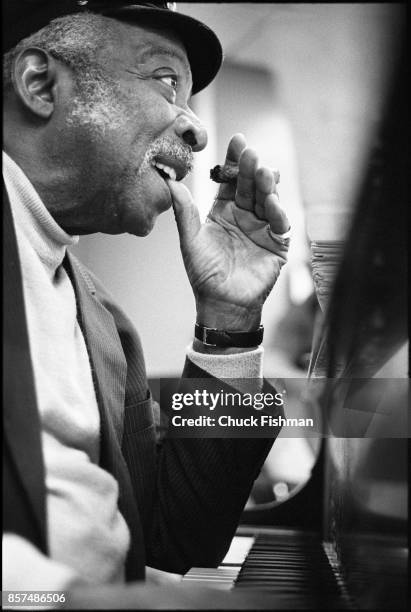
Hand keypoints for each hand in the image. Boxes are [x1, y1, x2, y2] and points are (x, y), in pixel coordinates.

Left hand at [168, 134, 289, 331]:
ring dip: (267, 186)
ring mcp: (262, 227)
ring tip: (263, 171)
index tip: (236, 140)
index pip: (231, 180)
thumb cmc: (204, 273)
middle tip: (251, 153)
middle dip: (252, 168)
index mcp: (224, 210)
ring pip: (268, 200)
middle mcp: (245, 214)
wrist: (220, 302)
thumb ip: (184, 211)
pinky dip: (278, 213)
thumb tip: (170, 183)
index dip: (233, 161)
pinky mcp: (277, 244)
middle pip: (251, 186)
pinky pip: (280, 225)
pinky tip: (273, 202)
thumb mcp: (190, 239)